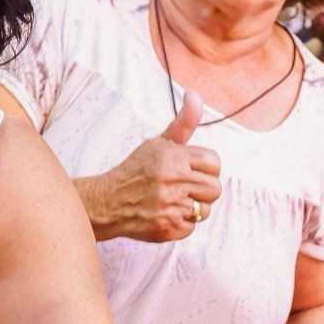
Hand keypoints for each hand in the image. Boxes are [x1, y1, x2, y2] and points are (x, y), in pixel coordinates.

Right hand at [86, 94, 221, 242]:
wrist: (108, 201)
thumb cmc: (137, 170)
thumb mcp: (159, 143)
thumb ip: (183, 122)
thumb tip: (195, 95)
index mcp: (173, 157)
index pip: (214, 162)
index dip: (204, 167)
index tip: (189, 170)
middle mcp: (173, 181)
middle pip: (215, 188)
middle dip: (201, 188)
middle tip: (183, 187)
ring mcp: (170, 207)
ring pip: (205, 209)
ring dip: (192, 207)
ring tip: (173, 200)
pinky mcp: (168, 228)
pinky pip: (192, 226)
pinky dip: (181, 223)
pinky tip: (166, 213)